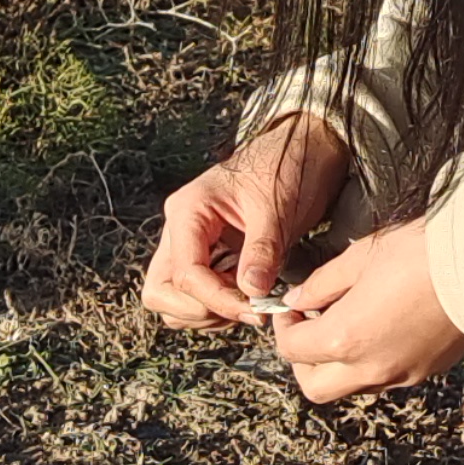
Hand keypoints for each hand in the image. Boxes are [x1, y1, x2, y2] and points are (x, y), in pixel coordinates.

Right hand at [140, 107, 349, 327]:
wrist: (302, 151)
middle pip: (161, 291)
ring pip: (173, 299)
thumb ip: (262, 251)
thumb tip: (251, 293)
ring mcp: (190, 244)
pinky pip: (195, 295)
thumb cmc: (285, 168)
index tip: (255, 311)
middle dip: (201, 310)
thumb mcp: (276, 208)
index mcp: (188, 211)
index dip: (217, 300)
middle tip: (245, 310)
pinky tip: (249, 296)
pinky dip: (217, 307)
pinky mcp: (208, 256)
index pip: (185, 273)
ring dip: (208, 312)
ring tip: (250, 303)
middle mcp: (181, 229)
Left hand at [269, 219, 463, 402]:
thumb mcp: (359, 257)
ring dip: (338, 364)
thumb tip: (297, 299)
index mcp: (346, 338)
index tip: (292, 307)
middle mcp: (370, 367)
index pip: (293, 350)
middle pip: (315, 386)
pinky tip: (381, 327)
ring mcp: (401, 375)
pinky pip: (385, 377)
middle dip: (303, 360)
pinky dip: (371, 362)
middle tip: (310, 326)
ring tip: (348, 323)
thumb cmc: (420, 254)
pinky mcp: (426, 371)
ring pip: (352, 386)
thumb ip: (321, 284)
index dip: (284, 327)